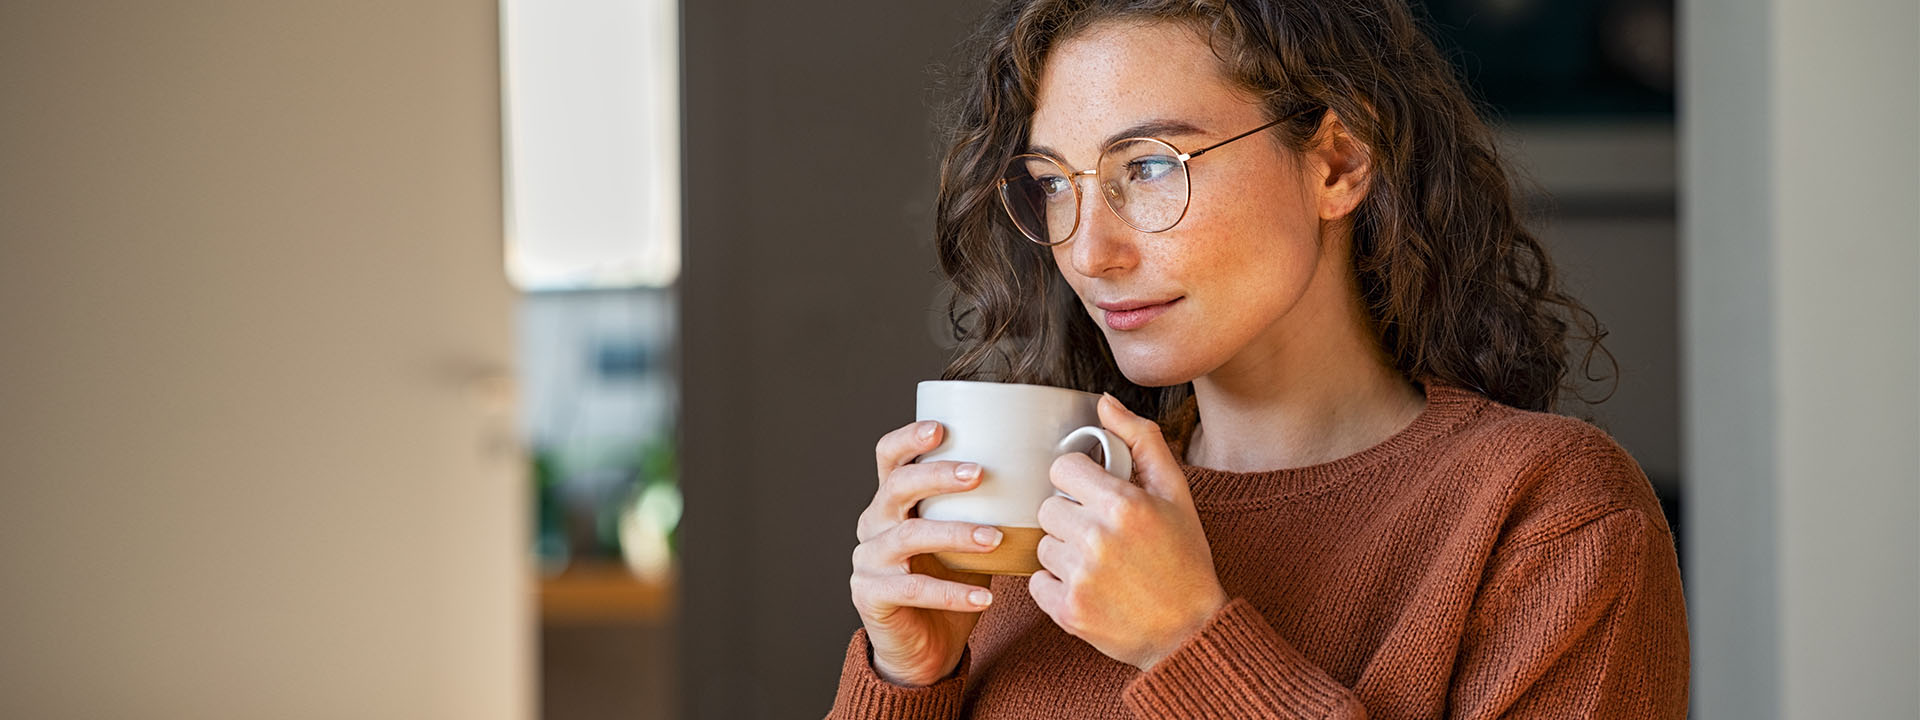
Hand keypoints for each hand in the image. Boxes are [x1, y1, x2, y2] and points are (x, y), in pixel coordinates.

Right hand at [848, 420, 1001, 686]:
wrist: (924, 646)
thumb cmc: (950, 582)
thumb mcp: (967, 538)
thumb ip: (982, 509)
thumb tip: (1040, 477)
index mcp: (893, 502)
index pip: (889, 457)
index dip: (909, 438)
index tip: (941, 428)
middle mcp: (874, 524)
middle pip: (897, 486)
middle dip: (938, 475)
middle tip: (979, 474)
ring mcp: (868, 560)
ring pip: (908, 536)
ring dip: (955, 533)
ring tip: (994, 538)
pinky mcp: (871, 595)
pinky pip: (913, 590)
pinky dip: (952, 593)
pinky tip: (984, 598)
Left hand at [1029, 393, 1226, 669]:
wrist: (1190, 631)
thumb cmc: (1184, 558)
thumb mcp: (1175, 493)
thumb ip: (1141, 440)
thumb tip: (1104, 402)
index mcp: (1122, 504)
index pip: (1063, 469)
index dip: (1081, 482)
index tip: (1099, 498)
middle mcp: (1097, 538)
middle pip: (1049, 508)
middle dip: (1072, 518)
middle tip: (1105, 536)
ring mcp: (1080, 577)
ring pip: (1043, 545)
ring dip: (1065, 553)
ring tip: (1102, 565)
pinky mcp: (1067, 611)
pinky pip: (1036, 583)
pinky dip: (1057, 587)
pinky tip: (1090, 589)